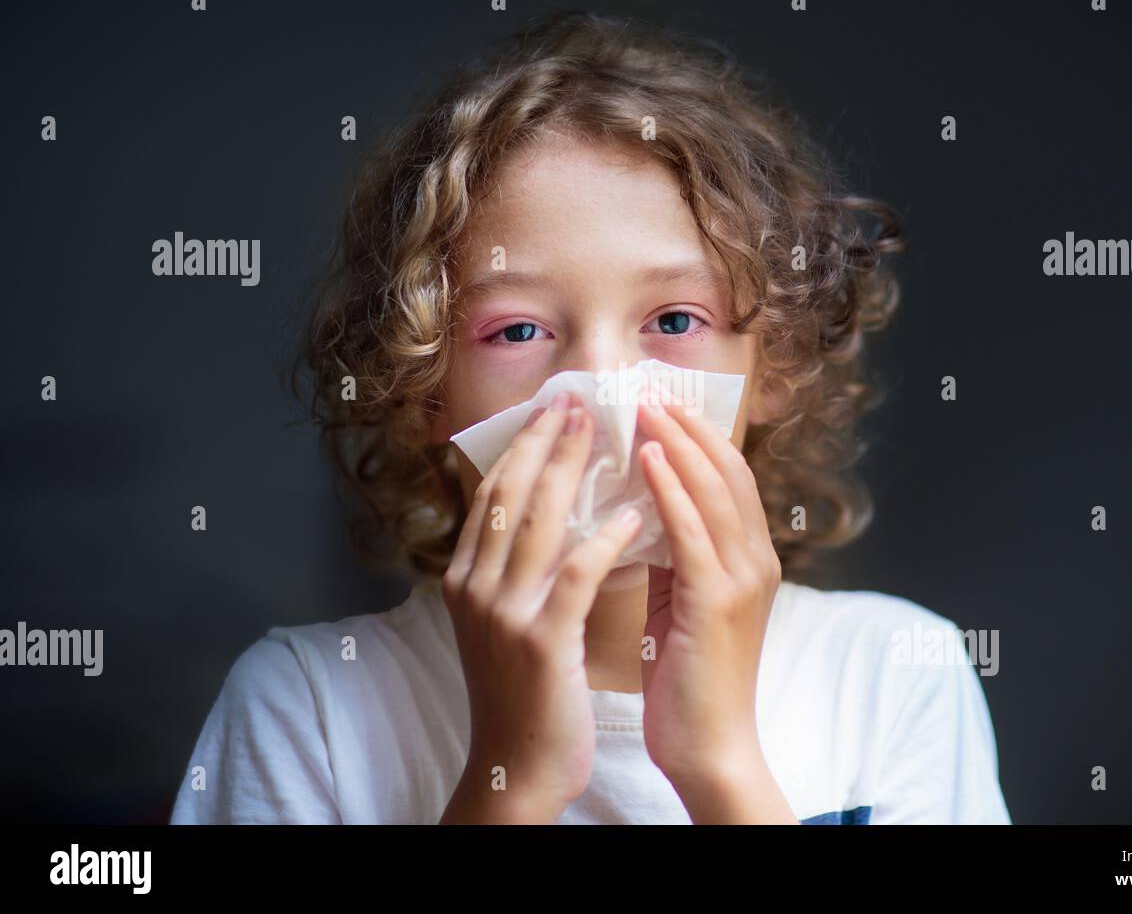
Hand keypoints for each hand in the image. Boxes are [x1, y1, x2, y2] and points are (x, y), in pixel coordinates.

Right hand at [438, 392, 644, 823]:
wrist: (518, 767)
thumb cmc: (523, 693)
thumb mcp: (505, 623)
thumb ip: (516, 571)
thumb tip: (549, 512)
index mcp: (466, 580)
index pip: (492, 495)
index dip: (522, 447)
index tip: (551, 409)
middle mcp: (475, 589)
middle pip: (510, 495)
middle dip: (545, 442)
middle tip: (577, 400)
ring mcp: (504, 615)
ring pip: (538, 522)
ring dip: (572, 470)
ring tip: (603, 432)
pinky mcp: (542, 642)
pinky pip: (576, 575)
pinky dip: (603, 539)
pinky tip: (630, 513)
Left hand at [634, 396, 785, 812]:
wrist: (708, 746)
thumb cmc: (687, 677)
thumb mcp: (680, 600)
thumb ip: (670, 553)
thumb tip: (636, 505)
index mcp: (749, 559)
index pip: (728, 478)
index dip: (698, 434)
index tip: (661, 399)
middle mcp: (756, 561)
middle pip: (727, 472)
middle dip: (688, 424)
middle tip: (650, 386)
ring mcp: (742, 580)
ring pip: (713, 491)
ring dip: (677, 441)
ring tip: (645, 404)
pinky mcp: (717, 602)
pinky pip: (692, 531)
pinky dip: (672, 488)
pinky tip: (647, 457)